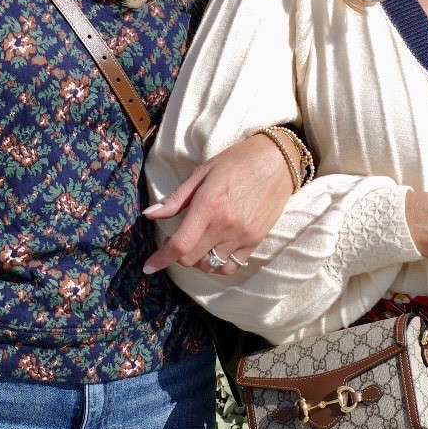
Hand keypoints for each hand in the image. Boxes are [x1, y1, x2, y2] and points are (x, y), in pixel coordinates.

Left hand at [143, 133, 295, 275]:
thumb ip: (176, 198)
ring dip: (197, 260)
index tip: (149, 266)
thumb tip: (150, 214)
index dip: (161, 259)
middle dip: (177, 255)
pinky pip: (230, 266)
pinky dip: (217, 264)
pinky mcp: (255, 241)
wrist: (278, 162)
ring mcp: (242, 235)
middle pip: (191, 259)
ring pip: (210, 265)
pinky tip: (213, 251)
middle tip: (176, 240)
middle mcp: (226, 225)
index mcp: (208, 205)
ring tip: (196, 244)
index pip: (180, 244)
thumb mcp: (202, 173)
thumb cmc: (236, 162)